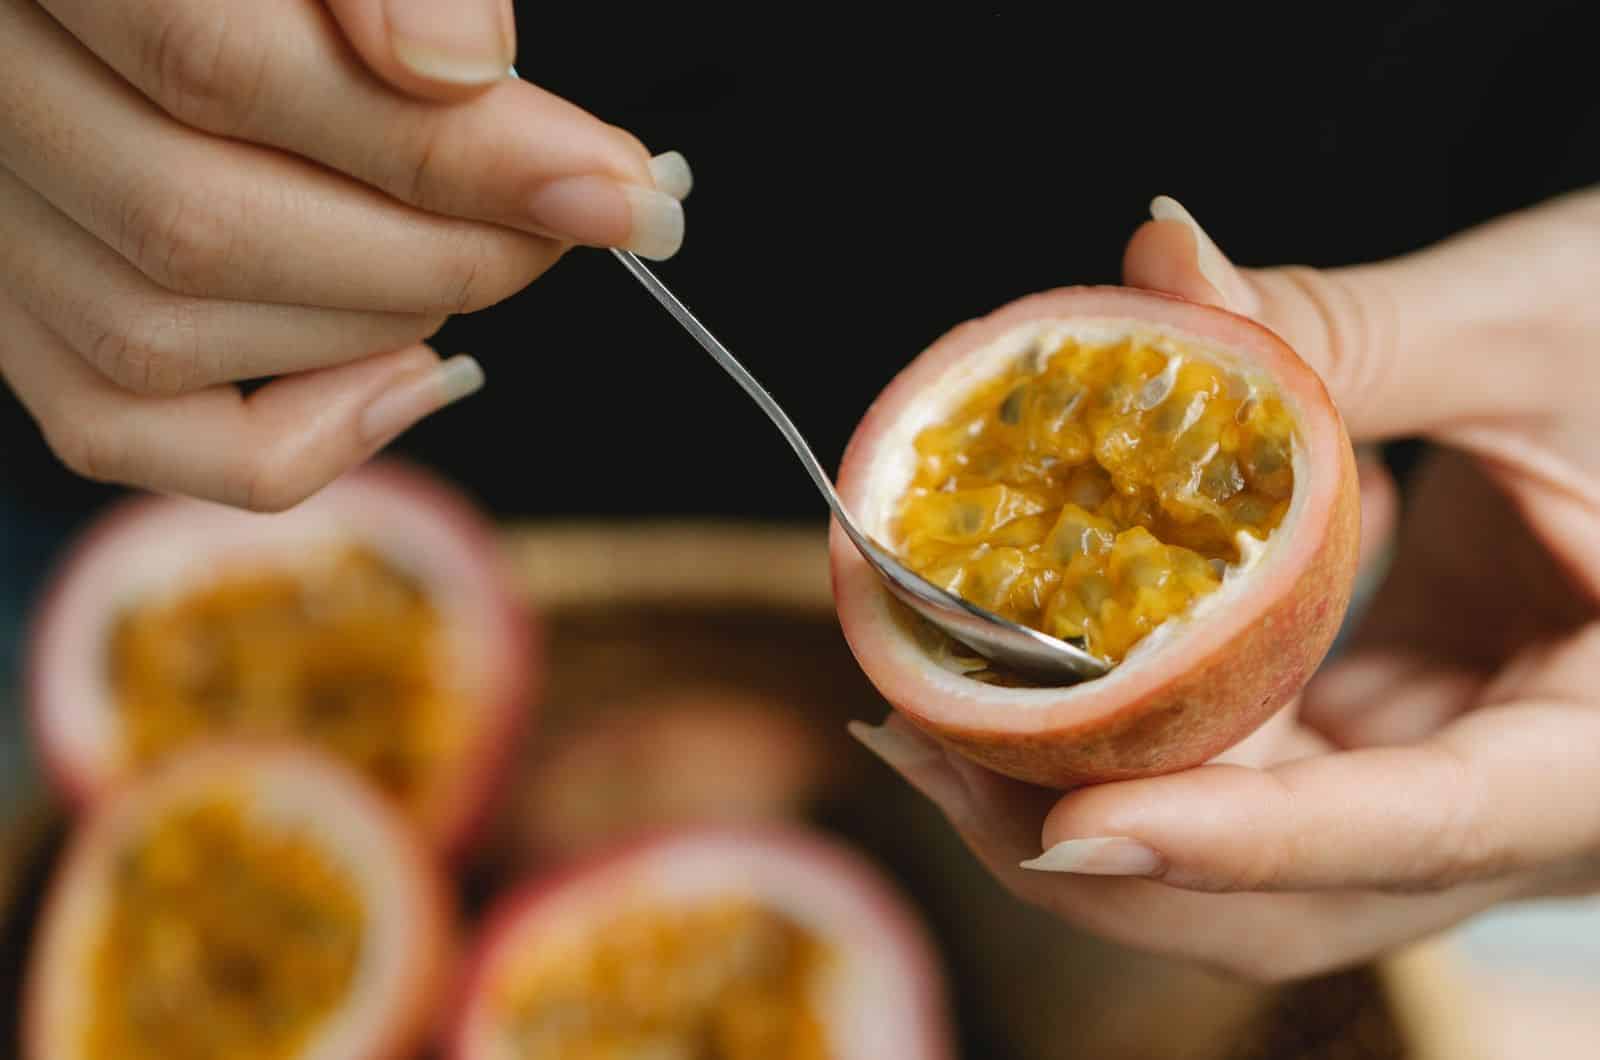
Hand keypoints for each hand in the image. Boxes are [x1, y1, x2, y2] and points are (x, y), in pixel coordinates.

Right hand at [0, 0, 689, 508]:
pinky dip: (291, 439)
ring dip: (378, 324)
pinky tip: (411, 374)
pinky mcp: (16, 309)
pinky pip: (120, 429)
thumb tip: (461, 73)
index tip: (619, 188)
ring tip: (488, 258)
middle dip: (441, 248)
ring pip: (166, 334)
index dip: (452, 146)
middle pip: (203, 222)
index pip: (226, 62)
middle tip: (573, 224)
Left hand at [852, 189, 1599, 980]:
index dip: (1235, 841)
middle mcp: (1517, 804)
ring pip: (1240, 853)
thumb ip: (1346, 325)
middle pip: (1288, 894)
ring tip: (931, 708)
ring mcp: (1437, 778)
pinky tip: (1029, 653)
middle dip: (1094, 840)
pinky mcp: (1382, 732)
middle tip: (929, 743)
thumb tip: (1156, 269)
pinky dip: (1127, 721)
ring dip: (1078, 789)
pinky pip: (1238, 767)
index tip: (1070, 827)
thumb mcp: (1542, 333)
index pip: (1413, 830)